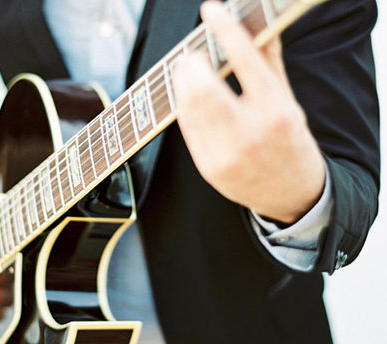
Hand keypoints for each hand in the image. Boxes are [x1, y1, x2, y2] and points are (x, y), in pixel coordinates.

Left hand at [172, 1, 325, 223]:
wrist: (292, 195)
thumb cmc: (290, 143)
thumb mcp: (289, 101)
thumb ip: (270, 62)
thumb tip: (257, 24)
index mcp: (276, 111)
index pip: (246, 60)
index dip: (224, 29)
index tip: (211, 10)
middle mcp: (250, 134)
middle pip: (202, 87)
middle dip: (191, 63)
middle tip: (193, 57)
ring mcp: (226, 155)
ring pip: (188, 108)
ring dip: (182, 83)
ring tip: (190, 75)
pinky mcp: (209, 168)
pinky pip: (186, 129)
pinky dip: (185, 108)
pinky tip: (191, 101)